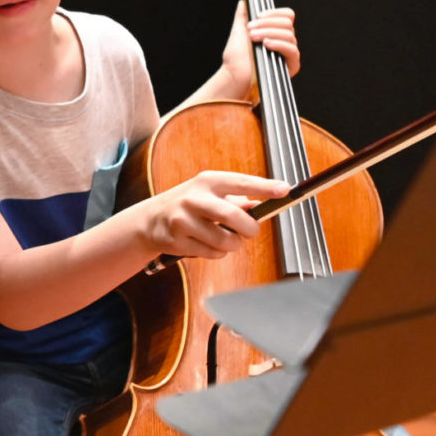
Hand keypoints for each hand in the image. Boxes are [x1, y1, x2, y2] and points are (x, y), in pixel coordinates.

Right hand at [136, 170, 286, 258]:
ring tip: (226, 239)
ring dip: (233, 245)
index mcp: (208, 181)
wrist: (150, 220)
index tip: (285, 189)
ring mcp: (184, 220)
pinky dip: (218, 253)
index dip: (265, 187)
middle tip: (250, 231)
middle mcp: (194, 198)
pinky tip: (208, 245)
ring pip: (225, 241)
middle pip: (234, 216)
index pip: (241, 182)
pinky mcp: (178, 241)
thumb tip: (261, 205)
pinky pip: (212, 253)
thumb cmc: (188, 204)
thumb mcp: (209, 193)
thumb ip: (237, 198)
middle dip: (249, 229)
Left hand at [219, 2, 299, 99]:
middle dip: (267, 23)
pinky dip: (279, 44)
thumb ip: (243, 17)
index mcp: (274, 32)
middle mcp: (283, 41)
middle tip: (251, 29)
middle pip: (287, 23)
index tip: (258, 16)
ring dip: (269, 33)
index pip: (286, 15)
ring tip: (253, 37)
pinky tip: (266, 44)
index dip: (274, 13)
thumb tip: (243, 1)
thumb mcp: (238, 33)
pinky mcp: (290, 65)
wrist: (233, 78)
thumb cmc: (235, 60)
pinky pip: (292, 50)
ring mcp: (287, 53)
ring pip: (289, 34)